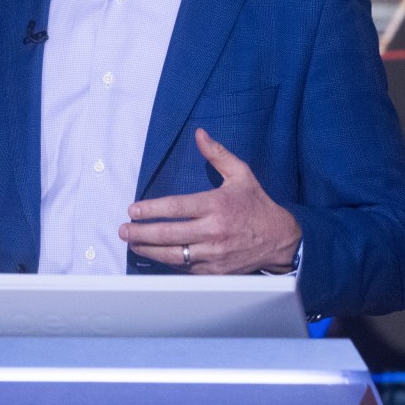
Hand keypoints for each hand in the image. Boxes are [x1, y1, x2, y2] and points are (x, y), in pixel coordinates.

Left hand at [119, 128, 300, 273]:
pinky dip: (168, 263)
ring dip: (148, 250)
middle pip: (168, 234)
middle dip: (141, 233)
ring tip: (133, 244)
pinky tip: (155, 256)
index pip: (176, 208)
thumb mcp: (241, 175)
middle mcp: (213, 231)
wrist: (280, 239)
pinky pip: (186, 268)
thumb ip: (217, 154)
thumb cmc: (257, 205)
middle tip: (123, 230)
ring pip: (173, 255)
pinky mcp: (215, 271)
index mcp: (216, 206)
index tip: (133, 210)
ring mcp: (214, 254)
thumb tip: (199, 134)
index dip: (151, 210)